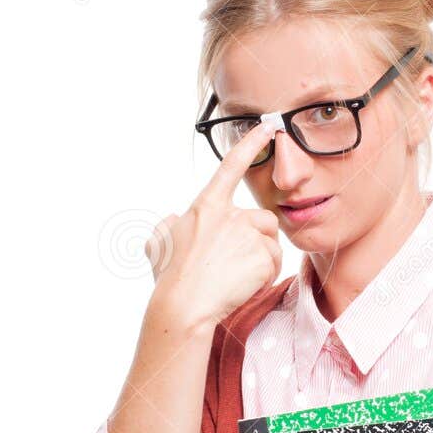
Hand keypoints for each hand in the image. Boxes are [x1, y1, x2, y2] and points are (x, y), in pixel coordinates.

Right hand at [144, 119, 283, 329]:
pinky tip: (243, 287)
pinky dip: (264, 278)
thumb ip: (167, 226)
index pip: (231, 167)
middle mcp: (230, 214)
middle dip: (256, 241)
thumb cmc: (169, 278)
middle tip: (232, 266)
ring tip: (236, 278)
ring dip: (261, 260)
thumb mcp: (157, 244)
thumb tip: (172, 220)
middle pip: (261, 219)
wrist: (184, 306)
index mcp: (205, 206)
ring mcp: (247, 234)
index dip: (250, 144)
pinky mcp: (262, 254)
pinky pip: (274, 264)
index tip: (266, 127)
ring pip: (271, 242)